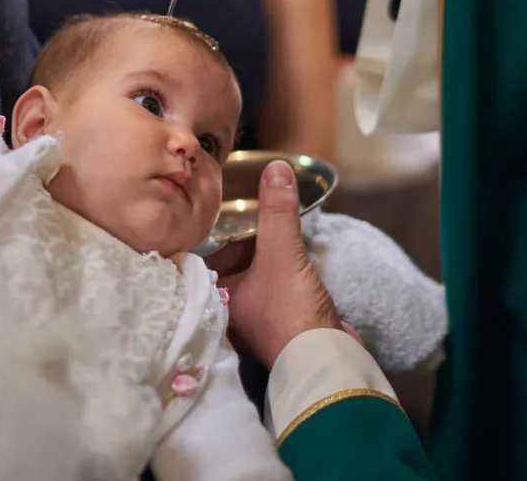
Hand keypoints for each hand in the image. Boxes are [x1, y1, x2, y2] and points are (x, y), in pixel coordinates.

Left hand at [213, 160, 341, 368]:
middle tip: (254, 219)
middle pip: (229, 265)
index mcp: (213, 299)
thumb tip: (277, 168)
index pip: (200, 259)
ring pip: (252, 276)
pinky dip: (278, 276)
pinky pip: (270, 290)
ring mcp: (251, 319)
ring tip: (275, 238)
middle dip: (246, 244)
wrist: (326, 358)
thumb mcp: (282, 254)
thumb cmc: (291, 311)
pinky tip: (291, 265)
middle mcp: (225, 311)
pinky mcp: (276, 324)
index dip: (209, 235)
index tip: (214, 213)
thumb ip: (278, 211)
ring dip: (264, 260)